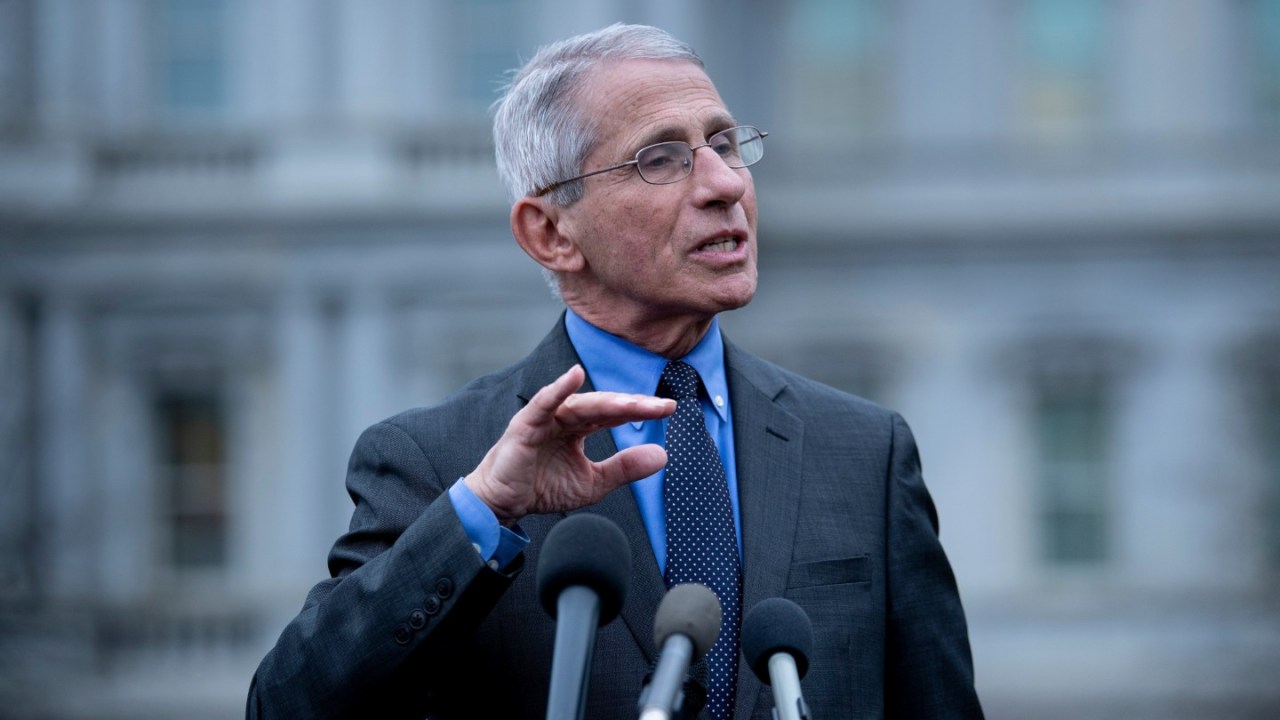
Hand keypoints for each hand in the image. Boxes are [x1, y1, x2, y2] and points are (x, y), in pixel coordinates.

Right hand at [463, 364, 674, 524]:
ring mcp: (545, 418)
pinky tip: (574, 375)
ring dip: (608, 401)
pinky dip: (558, 388)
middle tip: (661, 406)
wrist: (502, 504)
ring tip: (633, 402)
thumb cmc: (543, 487)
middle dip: (633, 405)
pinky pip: (543, 403)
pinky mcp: (525, 425)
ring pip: (581, 404)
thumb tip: (663, 454)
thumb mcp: (594, 483)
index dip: (642, 411)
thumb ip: (624, 468)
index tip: (670, 409)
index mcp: (581, 427)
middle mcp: (565, 417)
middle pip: (604, 405)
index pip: (616, 414)